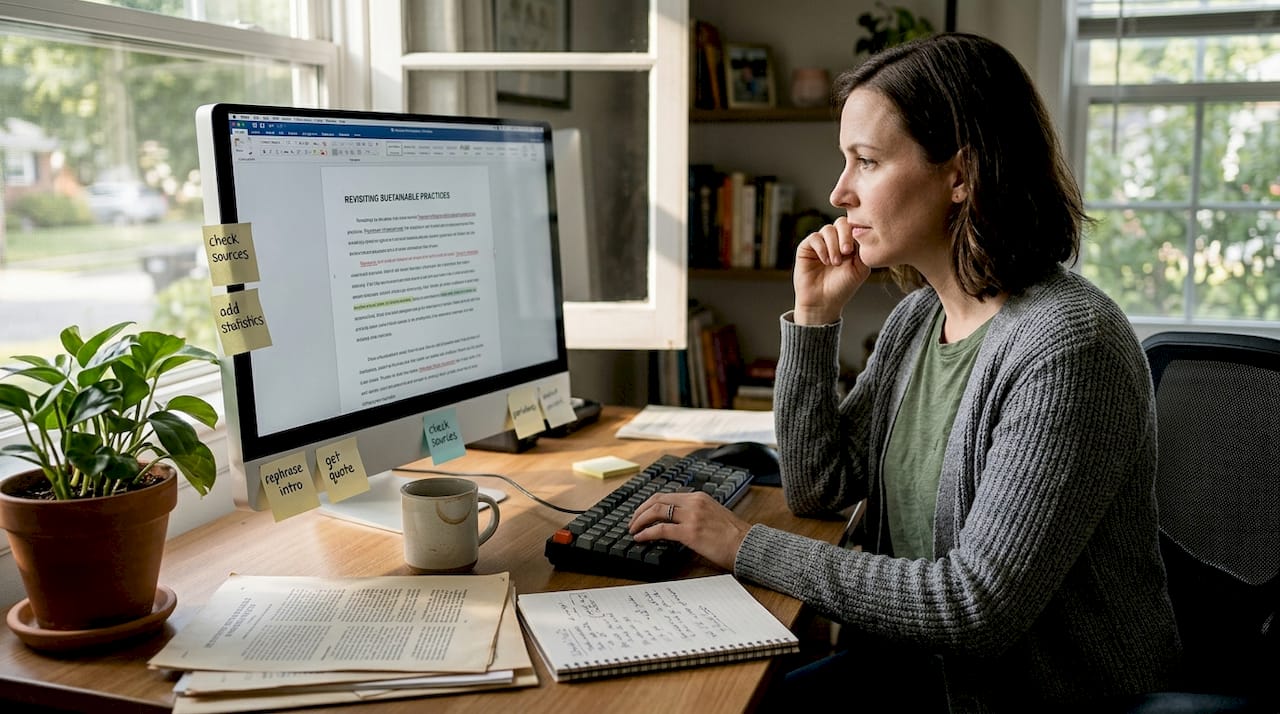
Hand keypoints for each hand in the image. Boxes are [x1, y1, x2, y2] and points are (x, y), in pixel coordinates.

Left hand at [628, 492, 751, 570]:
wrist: (748, 545)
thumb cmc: (734, 536)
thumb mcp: (714, 515)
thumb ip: (696, 514)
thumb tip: (677, 522)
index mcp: (699, 497)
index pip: (667, 495)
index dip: (649, 504)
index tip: (641, 513)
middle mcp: (694, 502)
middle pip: (657, 500)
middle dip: (640, 511)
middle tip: (632, 522)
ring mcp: (692, 516)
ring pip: (656, 511)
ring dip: (640, 520)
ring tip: (633, 530)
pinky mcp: (690, 532)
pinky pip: (661, 529)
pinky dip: (647, 533)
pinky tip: (640, 538)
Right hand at [793, 216, 871, 324]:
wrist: (823, 302)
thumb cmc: (843, 287)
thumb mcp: (860, 268)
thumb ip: (863, 250)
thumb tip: (860, 232)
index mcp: (849, 243)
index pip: (854, 226)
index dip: (856, 233)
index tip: (855, 250)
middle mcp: (835, 240)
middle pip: (841, 222)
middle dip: (845, 235)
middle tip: (847, 252)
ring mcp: (821, 243)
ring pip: (828, 229)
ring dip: (833, 245)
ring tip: (835, 263)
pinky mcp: (806, 247)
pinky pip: (815, 238)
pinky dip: (822, 248)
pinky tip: (825, 262)